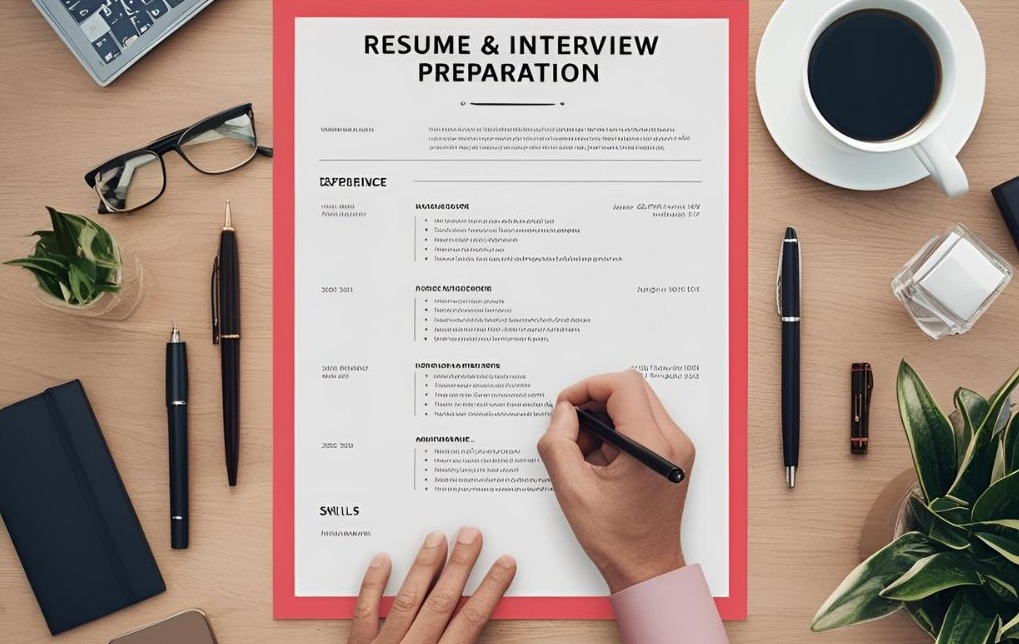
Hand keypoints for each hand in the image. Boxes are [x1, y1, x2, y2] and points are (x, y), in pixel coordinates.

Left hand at [347, 528, 516, 643]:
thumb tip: (485, 638)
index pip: (471, 621)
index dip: (490, 590)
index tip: (504, 564)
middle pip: (441, 602)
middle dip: (460, 566)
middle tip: (472, 534)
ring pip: (407, 600)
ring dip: (424, 567)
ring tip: (436, 537)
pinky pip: (364, 613)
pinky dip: (372, 585)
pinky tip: (382, 560)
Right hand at [538, 370, 694, 593]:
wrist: (646, 568)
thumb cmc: (616, 538)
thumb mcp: (571, 488)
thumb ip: (558, 441)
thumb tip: (562, 412)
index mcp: (652, 446)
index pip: (622, 385)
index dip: (587, 387)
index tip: (566, 406)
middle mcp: (673, 441)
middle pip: (630, 389)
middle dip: (594, 401)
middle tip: (572, 429)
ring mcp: (677, 447)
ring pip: (636, 403)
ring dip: (605, 417)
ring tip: (587, 452)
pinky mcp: (673, 454)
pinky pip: (642, 421)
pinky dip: (617, 430)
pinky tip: (602, 459)